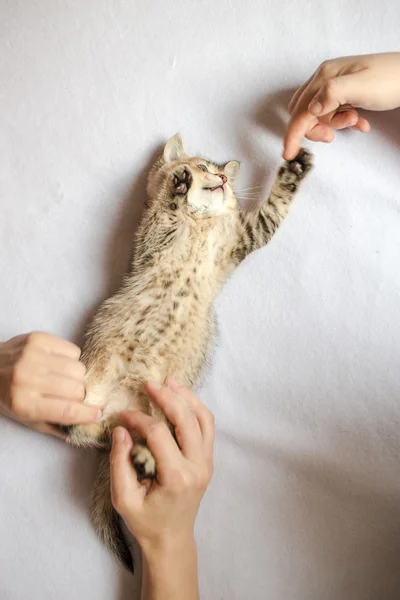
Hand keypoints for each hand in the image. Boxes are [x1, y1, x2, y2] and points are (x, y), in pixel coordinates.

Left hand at [0, 332, 100, 437]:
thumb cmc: (9, 396)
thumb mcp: (27, 419)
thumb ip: (56, 425)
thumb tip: (88, 427)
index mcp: (24, 404)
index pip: (67, 411)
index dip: (87, 414)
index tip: (97, 413)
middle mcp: (27, 379)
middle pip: (77, 389)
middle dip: (79, 395)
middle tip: (71, 394)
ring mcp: (32, 357)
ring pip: (78, 369)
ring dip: (76, 376)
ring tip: (63, 377)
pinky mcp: (37, 339)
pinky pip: (73, 350)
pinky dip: (71, 358)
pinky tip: (58, 363)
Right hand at [110, 379, 214, 599]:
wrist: (171, 538)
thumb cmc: (145, 521)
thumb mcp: (123, 498)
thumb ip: (119, 463)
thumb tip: (121, 429)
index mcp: (176, 477)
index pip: (159, 434)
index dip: (139, 419)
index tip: (122, 415)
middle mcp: (197, 467)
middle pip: (187, 420)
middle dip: (168, 397)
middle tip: (149, 383)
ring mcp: (207, 462)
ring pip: (203, 419)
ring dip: (187, 397)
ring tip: (169, 382)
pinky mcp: (208, 459)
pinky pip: (207, 426)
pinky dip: (196, 408)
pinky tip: (181, 397)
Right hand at [284, 52, 399, 159]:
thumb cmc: (390, 78)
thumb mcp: (360, 86)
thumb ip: (331, 95)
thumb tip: (310, 110)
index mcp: (325, 76)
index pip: (301, 110)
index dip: (293, 133)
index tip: (288, 154)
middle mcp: (325, 80)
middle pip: (303, 112)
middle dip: (314, 128)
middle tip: (332, 136)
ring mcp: (335, 87)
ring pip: (319, 115)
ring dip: (334, 124)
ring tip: (355, 121)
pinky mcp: (346, 94)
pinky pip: (334, 114)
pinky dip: (344, 122)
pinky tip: (361, 123)